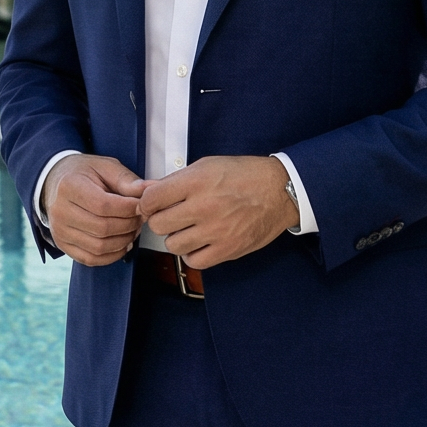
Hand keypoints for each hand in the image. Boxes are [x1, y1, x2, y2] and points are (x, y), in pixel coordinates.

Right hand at [46, 155, 145, 264]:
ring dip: (123, 241)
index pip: (104, 205)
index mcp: (70, 186)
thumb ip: (127, 180)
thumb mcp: (105, 167)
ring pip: (99, 247)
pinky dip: (112, 256)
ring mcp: (60, 231)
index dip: (129, 209)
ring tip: (132, 230)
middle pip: (103, 228)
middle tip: (140, 219)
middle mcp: (60, 211)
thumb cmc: (83, 173)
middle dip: (129, 226)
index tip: (142, 205)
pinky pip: (91, 259)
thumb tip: (151, 190)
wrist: (54, 182)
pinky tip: (122, 244)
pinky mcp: (63, 245)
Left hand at [139, 156, 297, 268]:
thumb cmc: (245, 176)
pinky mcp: (227, 249)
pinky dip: (192, 254)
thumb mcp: (208, 165)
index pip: (151, 199)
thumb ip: (177, 180)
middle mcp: (204, 207)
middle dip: (160, 220)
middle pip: (158, 224)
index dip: (146, 204)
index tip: (152, 205)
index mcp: (196, 182)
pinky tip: (200, 243)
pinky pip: (194, 261)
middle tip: (171, 217)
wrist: (280, 191)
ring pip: (173, 245)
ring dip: (176, 238)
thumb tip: (149, 192)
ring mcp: (216, 231)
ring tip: (188, 229)